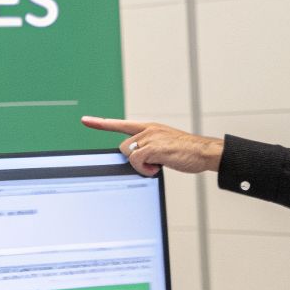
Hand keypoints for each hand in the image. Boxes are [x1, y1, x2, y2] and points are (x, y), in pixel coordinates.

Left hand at [80, 116, 223, 176]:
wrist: (204, 152)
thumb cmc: (187, 151)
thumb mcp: (165, 145)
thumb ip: (149, 147)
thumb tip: (136, 159)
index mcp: (149, 127)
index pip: (120, 124)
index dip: (101, 123)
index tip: (85, 120)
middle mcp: (148, 129)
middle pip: (123, 146)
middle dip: (133, 158)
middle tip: (152, 164)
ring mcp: (151, 137)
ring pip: (128, 154)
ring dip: (140, 165)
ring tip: (157, 165)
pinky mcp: (154, 147)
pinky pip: (136, 161)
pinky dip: (144, 169)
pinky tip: (157, 168)